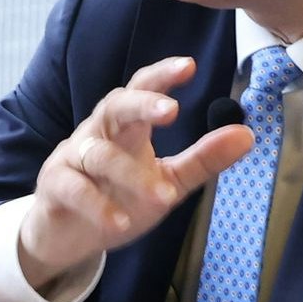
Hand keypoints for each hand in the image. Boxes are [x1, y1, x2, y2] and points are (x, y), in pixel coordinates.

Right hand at [12, 57, 259, 289]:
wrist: (67, 235)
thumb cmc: (118, 198)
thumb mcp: (167, 182)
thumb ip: (203, 160)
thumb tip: (247, 135)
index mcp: (126, 127)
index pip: (142, 90)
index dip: (162, 76)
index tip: (189, 66)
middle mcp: (97, 134)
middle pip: (115, 105)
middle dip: (142, 104)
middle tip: (172, 110)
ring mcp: (73, 158)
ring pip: (100, 155)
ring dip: (131, 175)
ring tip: (163, 198)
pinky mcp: (54, 186)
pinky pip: (75, 189)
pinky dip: (97, 205)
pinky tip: (119, 222)